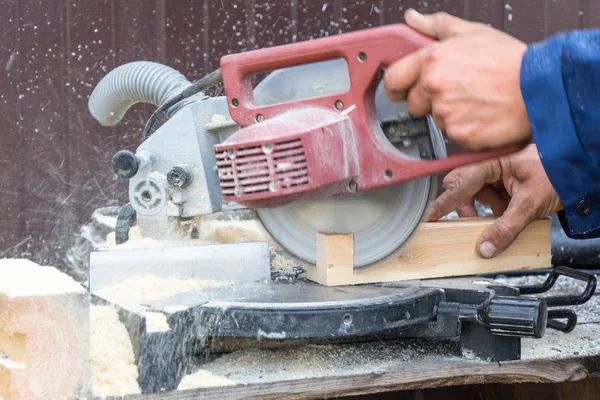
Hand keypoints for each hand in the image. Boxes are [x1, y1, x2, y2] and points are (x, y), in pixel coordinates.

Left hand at [384, 10, 530, 150]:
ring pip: (434, 119)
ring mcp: (446, 112)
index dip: (397, 86)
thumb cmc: (510, 61)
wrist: (540, 88)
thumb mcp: (472, 32)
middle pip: (413, 103)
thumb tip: (413, 19)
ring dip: (449, 113)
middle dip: (427, 99)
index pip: (393, 80)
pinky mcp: (459, 134)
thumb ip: (437, 26)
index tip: (403, 89)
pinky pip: (451, 134)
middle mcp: (435, 86)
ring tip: (474, 99)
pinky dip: (464, 128)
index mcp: (433, 60)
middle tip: (455, 91)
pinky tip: (480, 113)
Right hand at [427, 144, 562, 257]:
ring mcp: (497, 175)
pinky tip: (509, 214)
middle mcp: (491, 166)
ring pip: (475, 196)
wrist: (582, 169)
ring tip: (503, 217)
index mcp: (492, 163)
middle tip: (472, 222)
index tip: (429, 218)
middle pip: (461, 188)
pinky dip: (495, 210)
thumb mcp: (530, 204)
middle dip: (466, 207)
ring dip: (484, 211)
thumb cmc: (559, 172)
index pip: (459, 183)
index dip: (443, 203)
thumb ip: (506, 228)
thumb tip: (485, 248)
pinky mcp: (504, 184)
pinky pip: (488, 199)